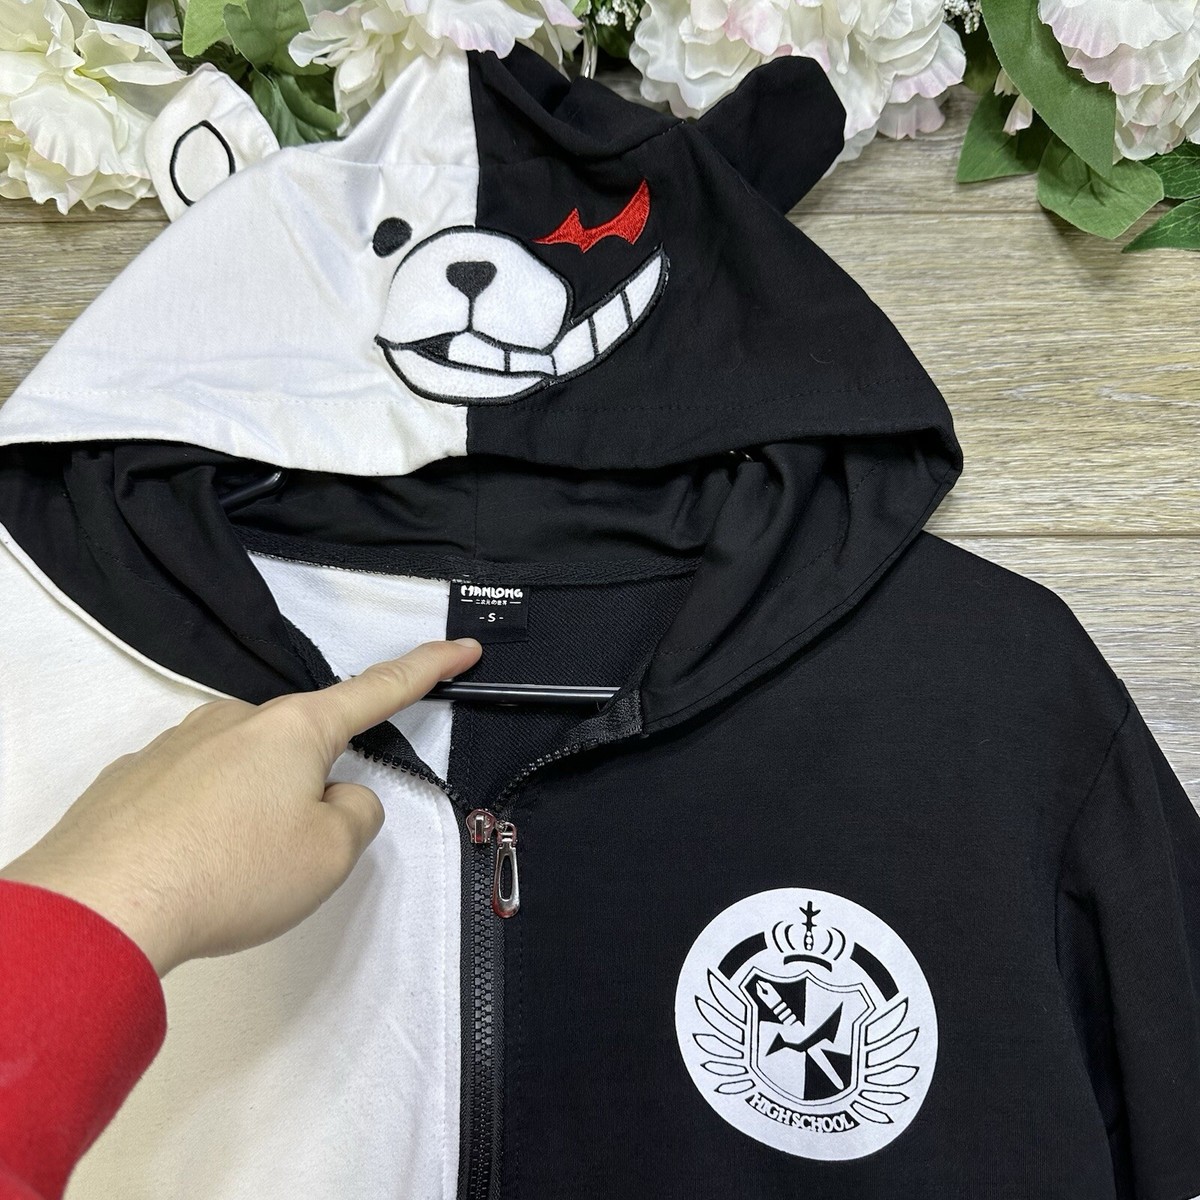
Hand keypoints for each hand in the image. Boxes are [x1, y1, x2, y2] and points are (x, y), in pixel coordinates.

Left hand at [0, 638, 482, 976]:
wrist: (101, 904)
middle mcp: (236, 719)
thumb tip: (334, 796)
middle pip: (302, 747)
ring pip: (245, 774)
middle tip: (288, 856)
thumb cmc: (232, 872)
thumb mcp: (331, 854)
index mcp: (296, 728)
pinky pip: (192, 795)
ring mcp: (178, 742)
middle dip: (310, 793)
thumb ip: (356, 813)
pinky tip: (182, 868)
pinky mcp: (133, 776)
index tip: (464, 647)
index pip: (380, 689)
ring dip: (253, 814)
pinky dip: (201, 828)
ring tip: (227, 872)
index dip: (429, 668)